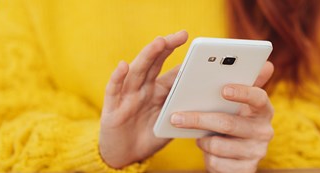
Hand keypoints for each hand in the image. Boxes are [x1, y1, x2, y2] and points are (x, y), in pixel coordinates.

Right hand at [99, 31, 187, 167]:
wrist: (126, 156)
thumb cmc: (149, 137)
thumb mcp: (171, 124)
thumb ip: (183, 112)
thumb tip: (206, 105)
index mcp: (159, 92)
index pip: (171, 72)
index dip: (183, 60)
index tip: (196, 47)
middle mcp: (143, 89)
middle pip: (155, 64)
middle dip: (167, 48)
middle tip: (181, 35)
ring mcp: (127, 96)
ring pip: (137, 72)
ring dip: (147, 56)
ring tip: (159, 42)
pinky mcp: (113, 108)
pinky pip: (114, 90)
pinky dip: (117, 78)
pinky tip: (123, 66)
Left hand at [170, 62, 274, 172]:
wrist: (235, 160)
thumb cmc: (232, 123)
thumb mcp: (238, 106)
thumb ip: (245, 84)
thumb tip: (267, 63)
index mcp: (263, 110)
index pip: (259, 98)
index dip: (243, 93)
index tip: (223, 89)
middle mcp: (264, 131)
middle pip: (229, 124)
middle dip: (200, 119)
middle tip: (176, 117)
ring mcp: (256, 152)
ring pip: (218, 145)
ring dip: (201, 140)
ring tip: (195, 135)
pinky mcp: (245, 170)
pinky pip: (217, 163)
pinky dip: (207, 157)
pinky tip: (207, 151)